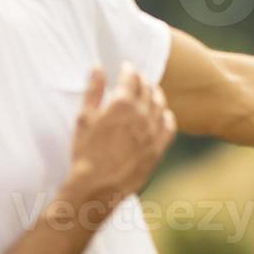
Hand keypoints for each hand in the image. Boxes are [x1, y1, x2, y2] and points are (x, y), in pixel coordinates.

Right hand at [66, 62, 177, 212]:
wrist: (98, 186)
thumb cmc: (85, 153)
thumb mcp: (84, 119)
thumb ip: (93, 91)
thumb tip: (97, 68)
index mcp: (122, 104)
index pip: (131, 78)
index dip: (129, 70)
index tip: (126, 67)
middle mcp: (142, 115)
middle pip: (147, 90)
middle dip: (142, 81)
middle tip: (137, 79)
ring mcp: (153, 132)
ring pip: (160, 105)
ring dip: (155, 95)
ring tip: (150, 93)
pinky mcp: (159, 148)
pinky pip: (170, 126)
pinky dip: (167, 116)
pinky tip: (162, 115)